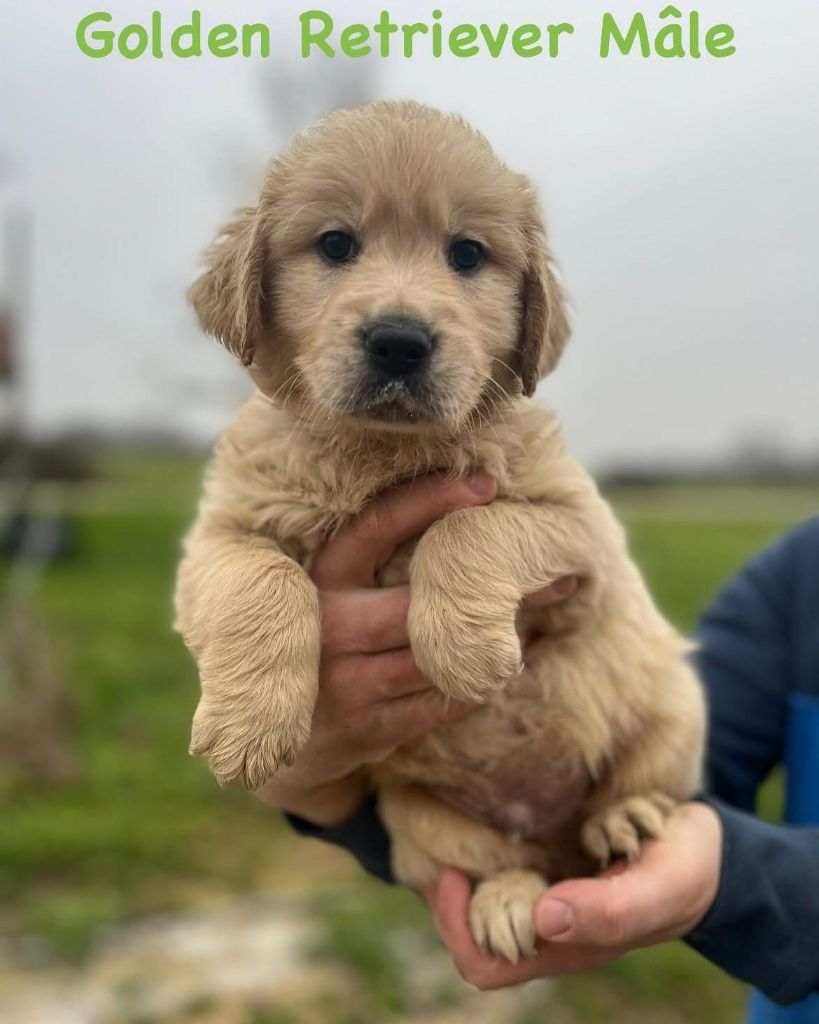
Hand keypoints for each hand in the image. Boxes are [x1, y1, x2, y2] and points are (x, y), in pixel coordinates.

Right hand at [255, 471, 576, 822]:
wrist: (277, 735)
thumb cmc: (321, 641)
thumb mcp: (327, 591)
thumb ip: (372, 560)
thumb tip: (458, 504)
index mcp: (321, 577)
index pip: (378, 524)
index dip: (431, 499)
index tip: (486, 483)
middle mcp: (330, 624)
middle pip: (427, 599)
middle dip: (496, 586)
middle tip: (558, 571)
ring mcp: (347, 681)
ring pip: (442, 653)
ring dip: (497, 638)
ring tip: (538, 615)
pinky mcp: (368, 728)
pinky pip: (442, 701)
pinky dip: (479, 682)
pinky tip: (503, 664)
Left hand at [426, 802, 721, 989]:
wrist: (707, 845)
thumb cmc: (685, 872)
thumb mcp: (659, 889)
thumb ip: (610, 911)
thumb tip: (542, 918)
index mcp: (564, 945)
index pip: (483, 961)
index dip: (456, 925)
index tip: (454, 872)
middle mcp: (544, 922)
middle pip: (467, 923)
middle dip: (446, 886)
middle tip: (444, 835)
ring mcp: (544, 889)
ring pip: (477, 887)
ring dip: (464, 856)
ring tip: (463, 816)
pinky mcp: (548, 856)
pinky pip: (498, 854)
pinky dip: (487, 834)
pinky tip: (494, 803)